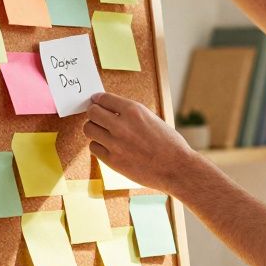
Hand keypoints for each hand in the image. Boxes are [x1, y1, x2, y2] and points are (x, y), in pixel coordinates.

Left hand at [83, 92, 198, 192]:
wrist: (176, 167)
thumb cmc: (169, 144)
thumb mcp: (152, 118)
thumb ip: (131, 114)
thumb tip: (112, 110)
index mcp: (134, 111)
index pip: (104, 98)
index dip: (97, 100)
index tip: (95, 101)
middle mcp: (122, 125)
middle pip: (92, 112)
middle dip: (93, 113)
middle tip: (97, 117)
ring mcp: (115, 143)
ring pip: (89, 129)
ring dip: (94, 129)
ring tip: (102, 132)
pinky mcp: (113, 160)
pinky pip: (93, 147)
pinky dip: (98, 145)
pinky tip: (107, 146)